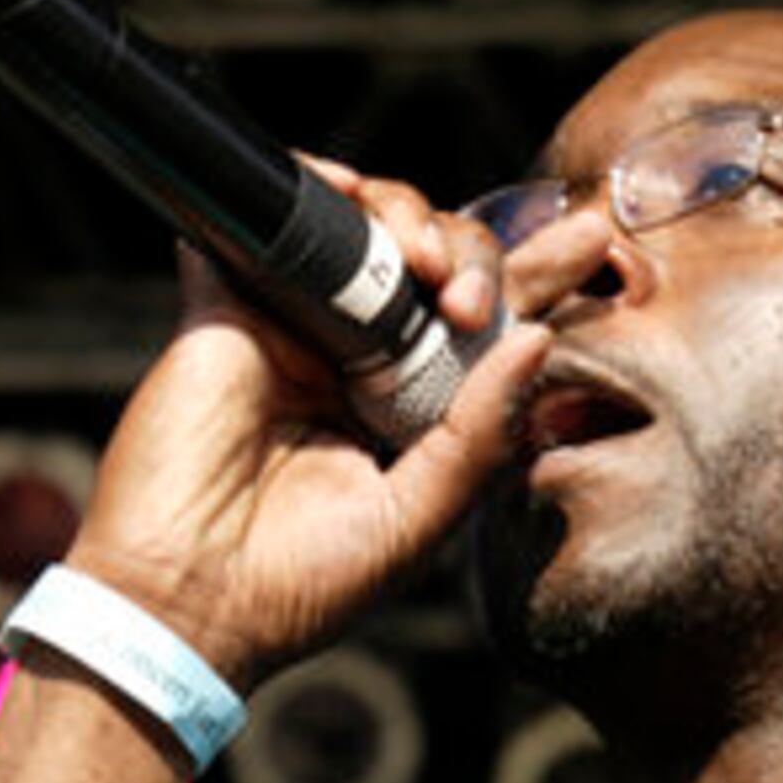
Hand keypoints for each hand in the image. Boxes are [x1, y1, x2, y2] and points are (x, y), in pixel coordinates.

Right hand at [62, 163, 611, 690]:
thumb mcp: (420, 516)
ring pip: (368, 226)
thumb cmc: (302, 581)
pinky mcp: (229, 304)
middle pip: (438, 259)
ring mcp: (295, 327)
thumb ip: (479, 432)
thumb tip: (540, 336)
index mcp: (411, 410)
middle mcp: (359, 360)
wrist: (189, 598)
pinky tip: (340, 192)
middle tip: (470, 304)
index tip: (593, 240)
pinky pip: (269, 218)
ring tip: (425, 266)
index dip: (538, 276)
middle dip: (476, 253)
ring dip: (409, 217)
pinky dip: (308, 184)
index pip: (488, 327)